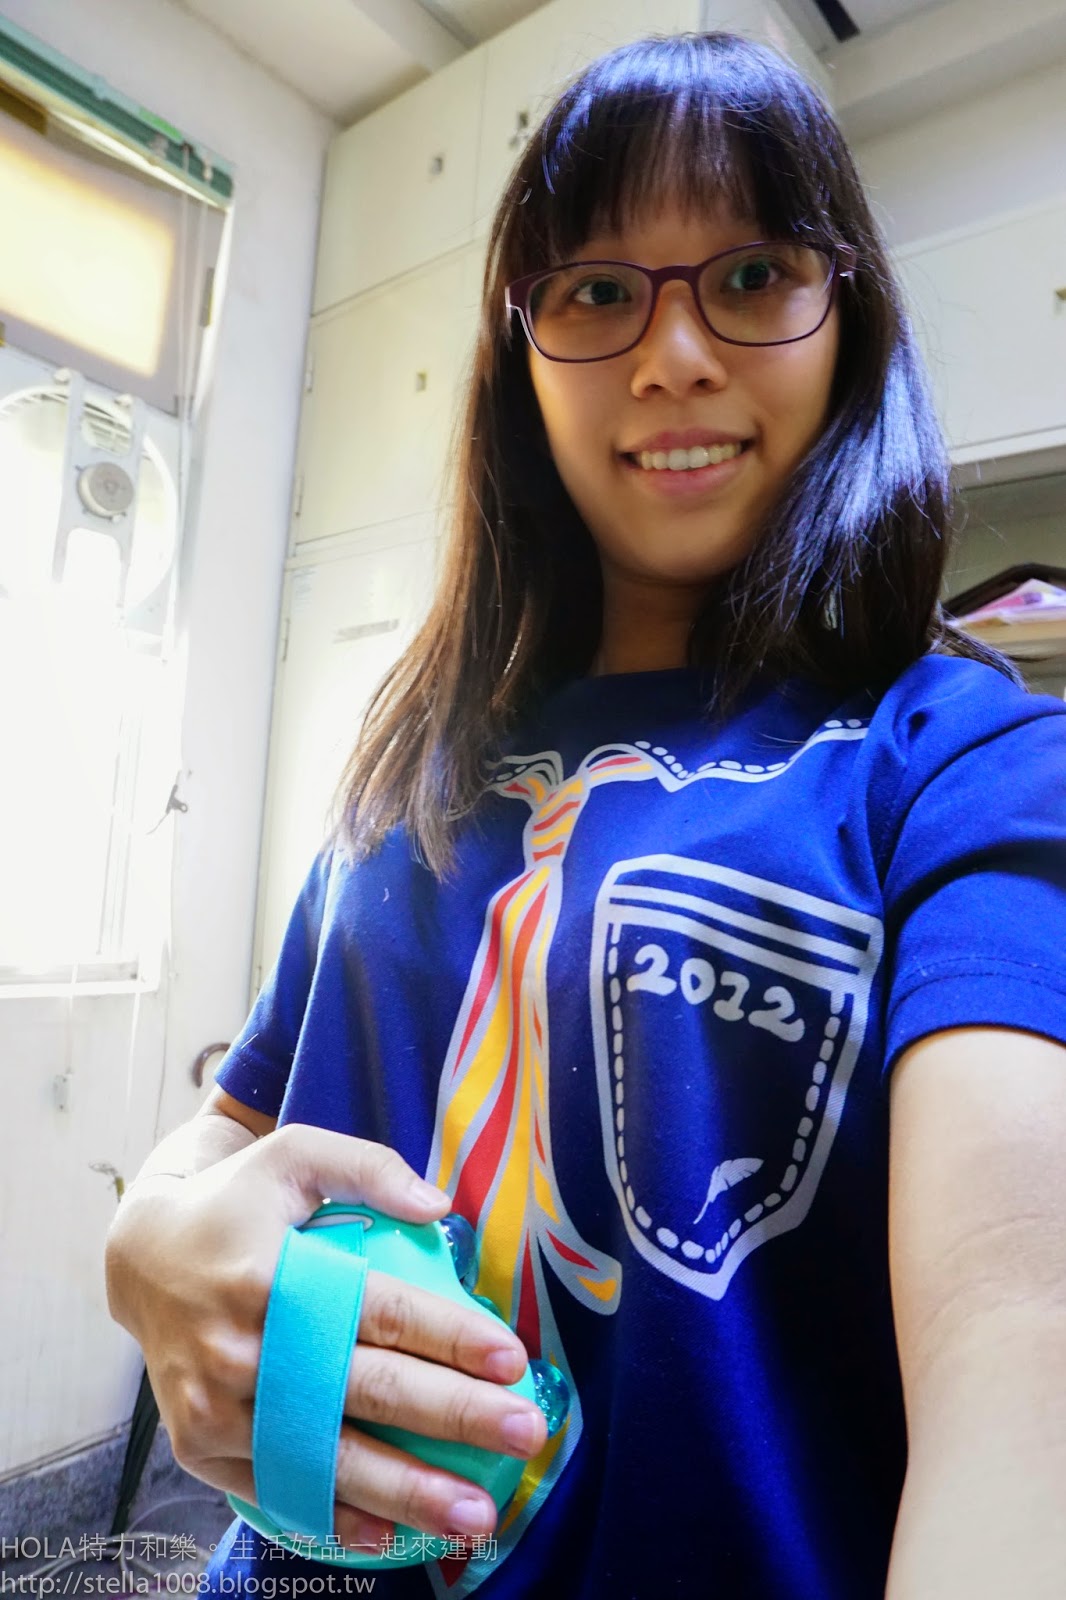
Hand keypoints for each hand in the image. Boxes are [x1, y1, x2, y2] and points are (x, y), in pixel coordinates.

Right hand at [104, 1124, 545, 1549]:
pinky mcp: (200, 1444)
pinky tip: (392, 1534)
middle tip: (525, 1433)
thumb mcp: (297, 1155)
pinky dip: (335, 1516)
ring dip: (408, 1492)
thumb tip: (439, 1205)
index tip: (514, 1360)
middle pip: (365, 1390)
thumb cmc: (238, 1201)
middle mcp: (239, 1348)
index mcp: (269, 1276)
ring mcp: (216, 1406)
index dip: (450, 1337)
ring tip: (477, 1514)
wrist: (142, 1254)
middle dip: (453, 1418)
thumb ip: (370, 1169)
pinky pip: (275, 1489)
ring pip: (326, 1458)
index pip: (378, 1312)